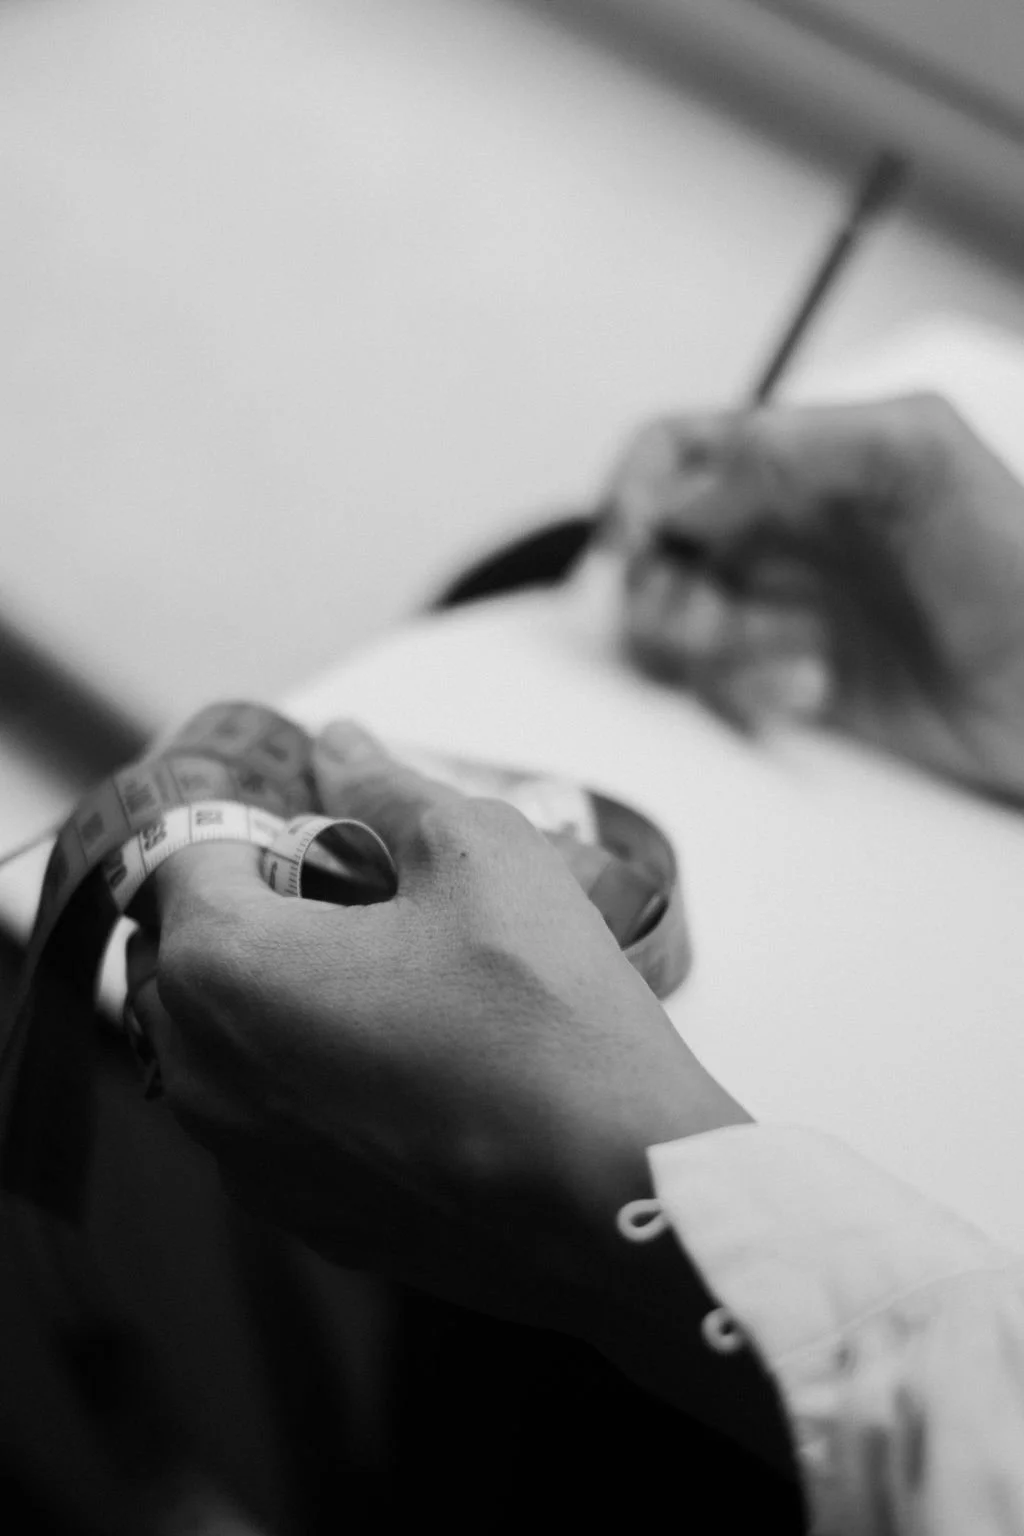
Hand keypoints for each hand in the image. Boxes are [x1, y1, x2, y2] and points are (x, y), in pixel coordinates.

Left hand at [125, 723, 754, 1422]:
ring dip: (272, 995)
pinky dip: (306, 1076)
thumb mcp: (479, 853)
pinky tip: (404, 1061)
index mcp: (226, 970)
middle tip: (353, 887)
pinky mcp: (304, 1219)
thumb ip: (388, 789)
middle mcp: (203, 1077)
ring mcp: (247, 1163)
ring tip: (385, 975)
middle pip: (189, 954)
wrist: (617, 1196)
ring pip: (220, 1045)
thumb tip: (342, 748)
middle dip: (251, 905)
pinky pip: (270, 1120)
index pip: (182, 858)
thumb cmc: (545, 1017)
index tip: (313, 819)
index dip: (248, 820)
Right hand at [605, 395, 1023, 802]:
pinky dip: (750, 693)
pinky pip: (719, 689)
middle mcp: (780, 532)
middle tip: (711, 617)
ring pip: (674, 625)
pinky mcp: (790, 679)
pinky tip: (813, 687)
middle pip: (655, 550)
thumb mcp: (919, 456)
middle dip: (664, 589)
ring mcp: (781, 608)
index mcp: (802, 462)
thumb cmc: (1020, 560)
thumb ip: (796, 446)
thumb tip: (686, 488)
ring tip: (791, 654)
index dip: (633, 489)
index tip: (633, 540)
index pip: (676, 453)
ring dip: (713, 648)